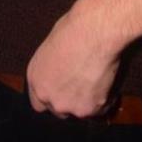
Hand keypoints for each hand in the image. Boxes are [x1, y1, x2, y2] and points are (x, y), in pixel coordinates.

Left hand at [26, 0, 121, 117]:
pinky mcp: (90, 109)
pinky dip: (105, 99)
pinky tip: (107, 82)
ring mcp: (69, 105)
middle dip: (69, 100)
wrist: (93, 32)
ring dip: (87, 100)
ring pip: (79, 111)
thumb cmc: (72, 30)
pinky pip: (99, 110)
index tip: (62, 90)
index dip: (52, 96)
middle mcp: (48, 96)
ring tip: (96, 79)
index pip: (38, 102)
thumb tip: (60, 70)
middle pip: (58, 109)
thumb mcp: (51, 47)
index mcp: (35, 79)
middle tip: (82, 84)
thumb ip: (52, 67)